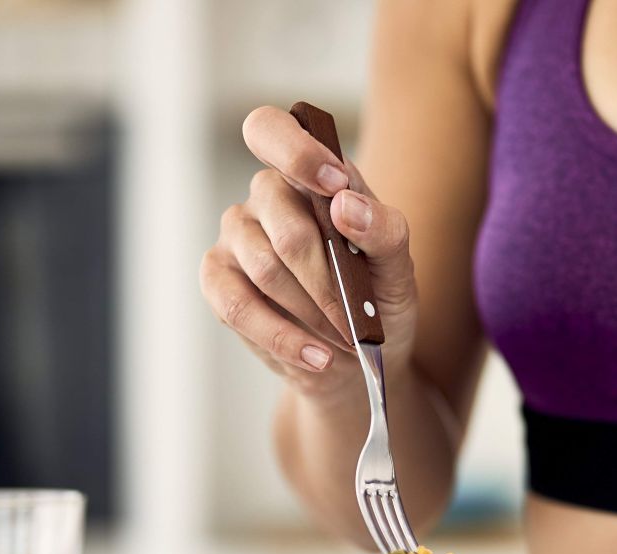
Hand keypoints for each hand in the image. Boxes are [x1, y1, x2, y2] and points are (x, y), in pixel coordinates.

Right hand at [199, 106, 418, 402]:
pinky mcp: (217, 282)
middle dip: (326, 277)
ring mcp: (236, 238)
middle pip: (283, 220)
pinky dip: (281, 336)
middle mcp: (265, 197)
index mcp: (307, 173)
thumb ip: (382, 229)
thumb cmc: (377, 301)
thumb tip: (344, 202)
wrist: (357, 361)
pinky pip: (236, 305)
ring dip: (310, 310)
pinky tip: (314, 356)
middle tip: (355, 315)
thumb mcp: (399, 267)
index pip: (271, 129)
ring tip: (342, 339)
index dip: (295, 152)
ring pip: (263, 267)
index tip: (333, 183)